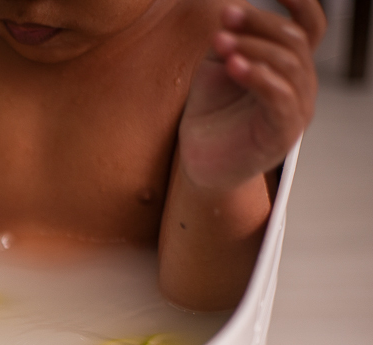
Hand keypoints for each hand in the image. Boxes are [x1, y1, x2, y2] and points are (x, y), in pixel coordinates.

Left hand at [178, 0, 324, 189]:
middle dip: (258, 23)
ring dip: (252, 46)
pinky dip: (258, 75)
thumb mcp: (218, 66)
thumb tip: (232, 11)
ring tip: (219, 41)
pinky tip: (233, 65)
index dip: (299, 3)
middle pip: (294, 40)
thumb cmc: (211, 115)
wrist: (201, 163)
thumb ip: (230, 39)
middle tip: (225, 16)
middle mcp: (300, 85)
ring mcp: (296, 110)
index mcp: (289, 66)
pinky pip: (279, 96)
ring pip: (288, 63)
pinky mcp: (283, 134)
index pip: (308, 27)